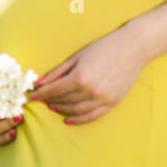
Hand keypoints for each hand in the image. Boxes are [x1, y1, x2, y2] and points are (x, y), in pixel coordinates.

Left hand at [29, 27, 149, 124]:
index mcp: (80, 76)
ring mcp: (102, 99)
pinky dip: (78, 119)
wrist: (133, 48)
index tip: (33, 95)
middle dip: (50, 100)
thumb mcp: (78, 56)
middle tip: (42, 99)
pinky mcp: (112, 103)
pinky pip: (91, 116)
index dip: (42, 94)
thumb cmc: (104, 47)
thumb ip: (59, 71)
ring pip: (76, 110)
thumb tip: (41, 82)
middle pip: (64, 100)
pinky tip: (68, 119)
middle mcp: (90, 90)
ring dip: (62, 110)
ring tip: (53, 107)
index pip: (55, 90)